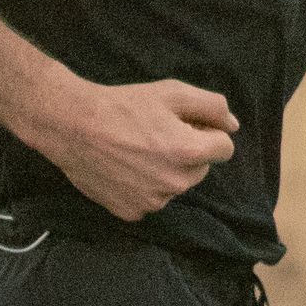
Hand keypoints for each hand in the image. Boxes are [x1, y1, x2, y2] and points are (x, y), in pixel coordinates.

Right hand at [39, 77, 238, 220]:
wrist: (73, 126)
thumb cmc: (124, 106)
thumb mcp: (172, 92)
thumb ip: (211, 106)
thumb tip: (233, 126)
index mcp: (189, 152)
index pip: (224, 149)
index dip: (207, 132)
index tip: (186, 124)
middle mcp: (175, 183)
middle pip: (200, 168)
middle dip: (188, 152)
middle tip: (157, 134)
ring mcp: (152, 202)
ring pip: (175, 185)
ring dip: (167, 171)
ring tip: (138, 150)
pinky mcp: (131, 213)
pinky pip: (151, 200)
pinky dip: (144, 187)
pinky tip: (125, 168)